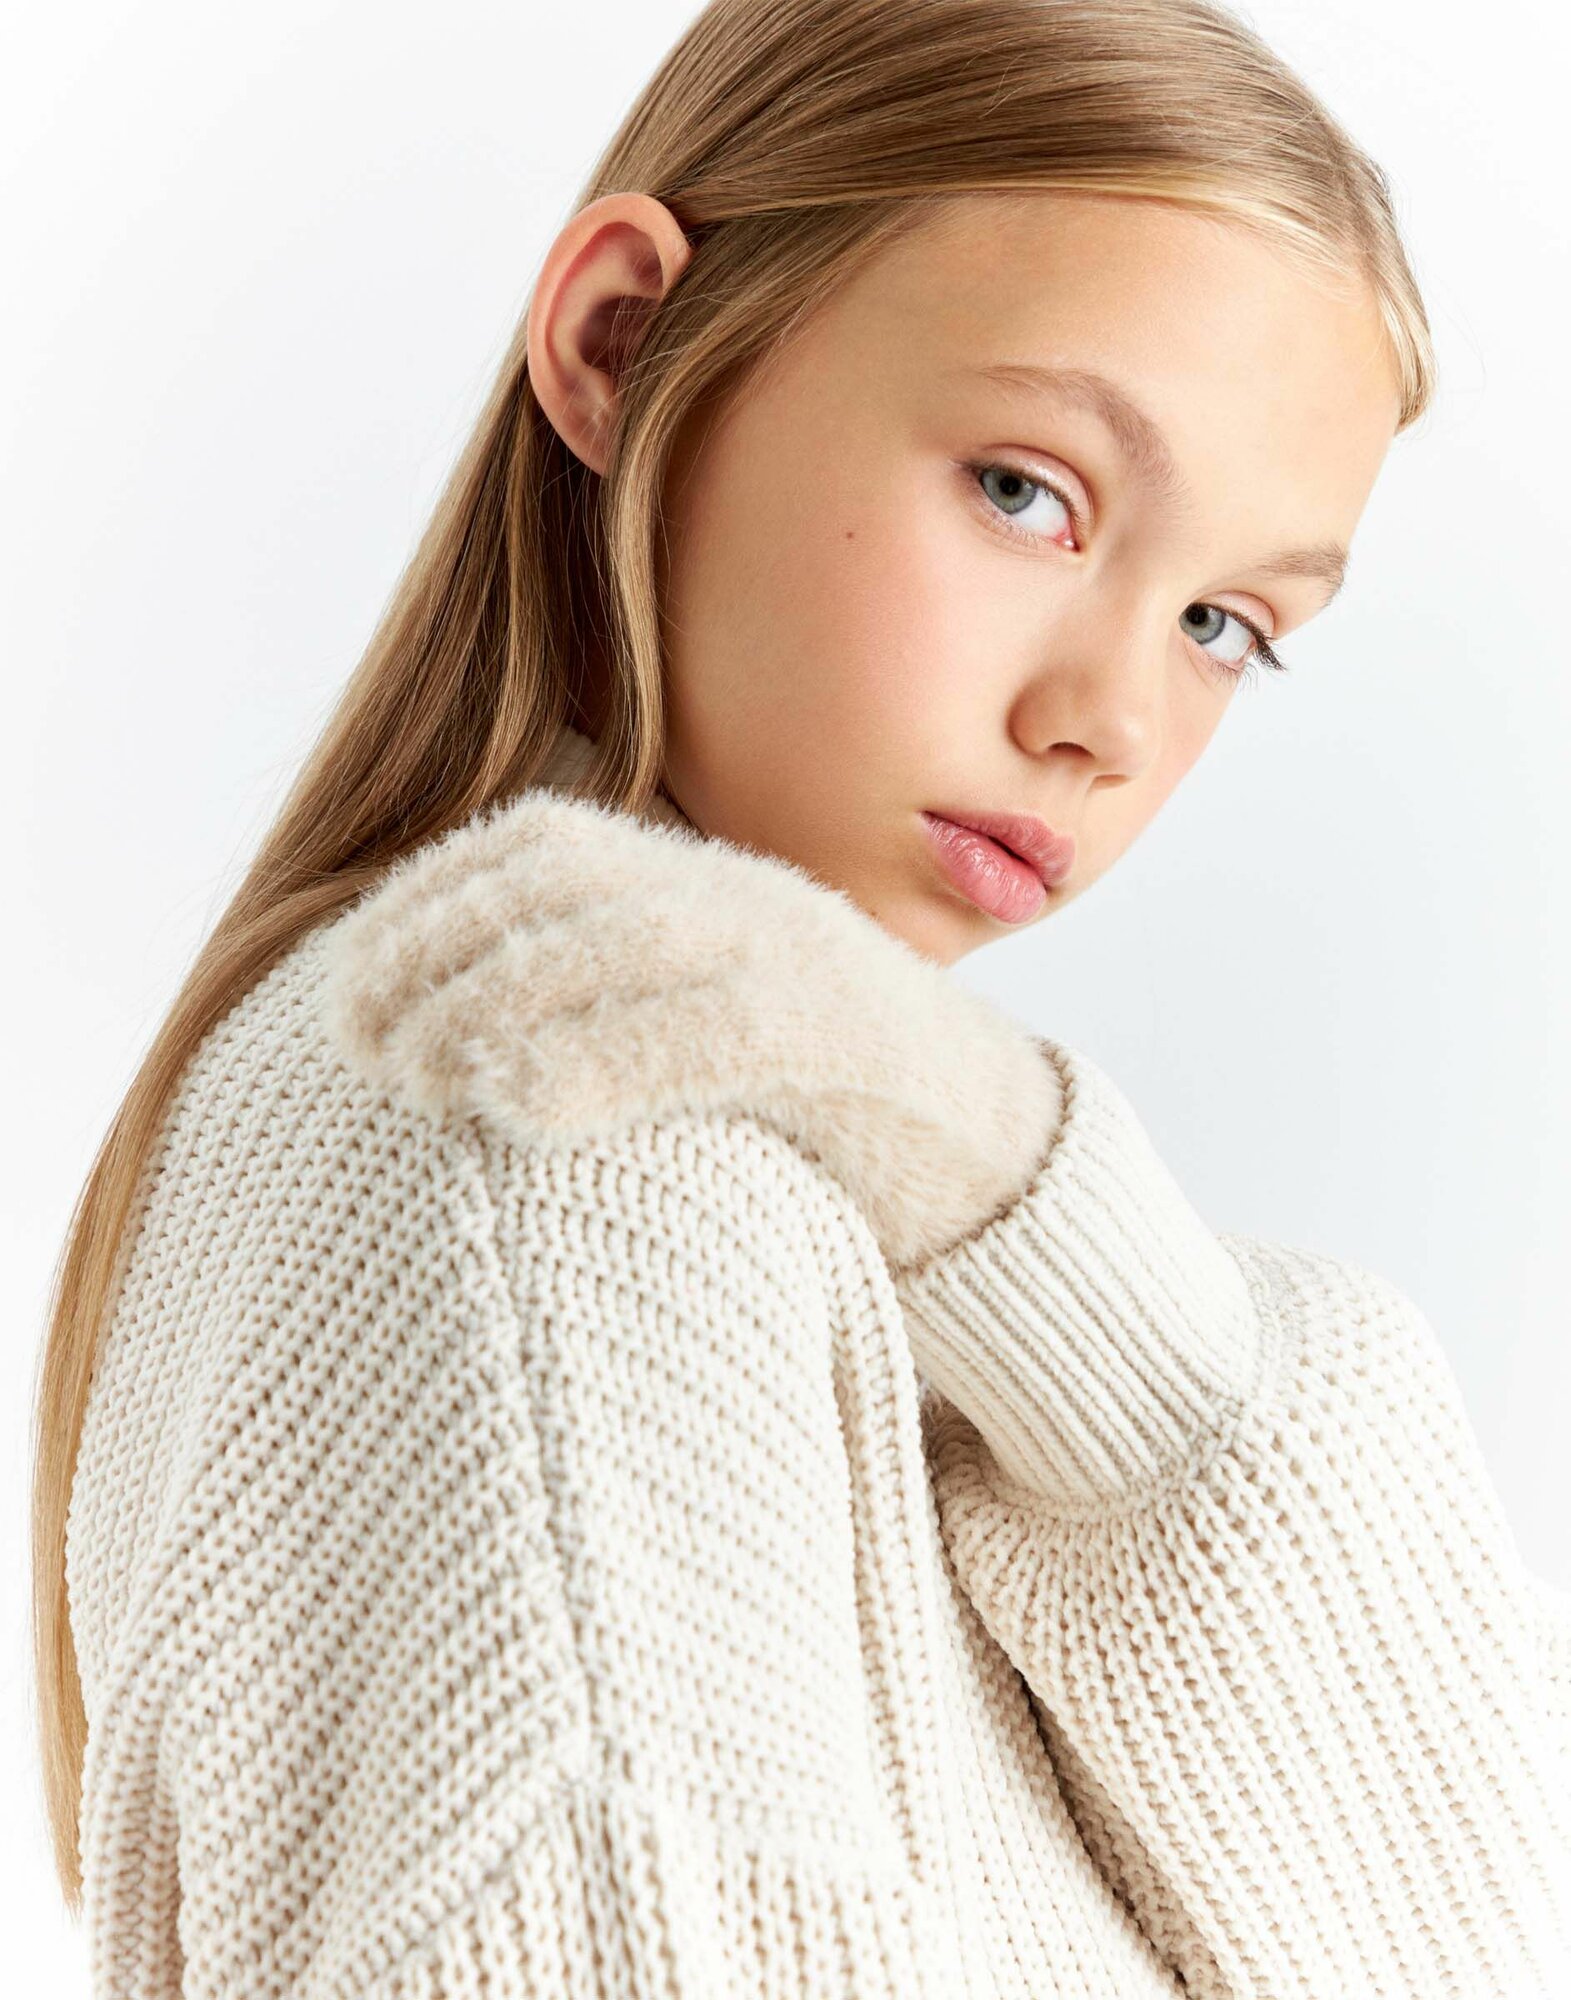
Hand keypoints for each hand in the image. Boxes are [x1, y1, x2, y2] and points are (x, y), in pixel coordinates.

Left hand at [322, 789, 1063, 1271]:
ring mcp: (801, 957)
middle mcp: (742, 899)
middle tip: (354, 1047)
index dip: (425, 899)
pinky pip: (711, 1030)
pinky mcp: (847, 1040)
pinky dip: (602, 1061)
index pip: (536, 843)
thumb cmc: (821, 1121)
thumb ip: (602, 1016)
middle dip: (435, 954)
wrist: (997, 1160)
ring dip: (494, 1003)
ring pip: (623, 941)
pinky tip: (515, 1110)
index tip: (342, 979)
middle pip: (560, 884)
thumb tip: (453, 1058)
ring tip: (415, 1080)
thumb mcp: (698, 1040)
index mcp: (703, 885)